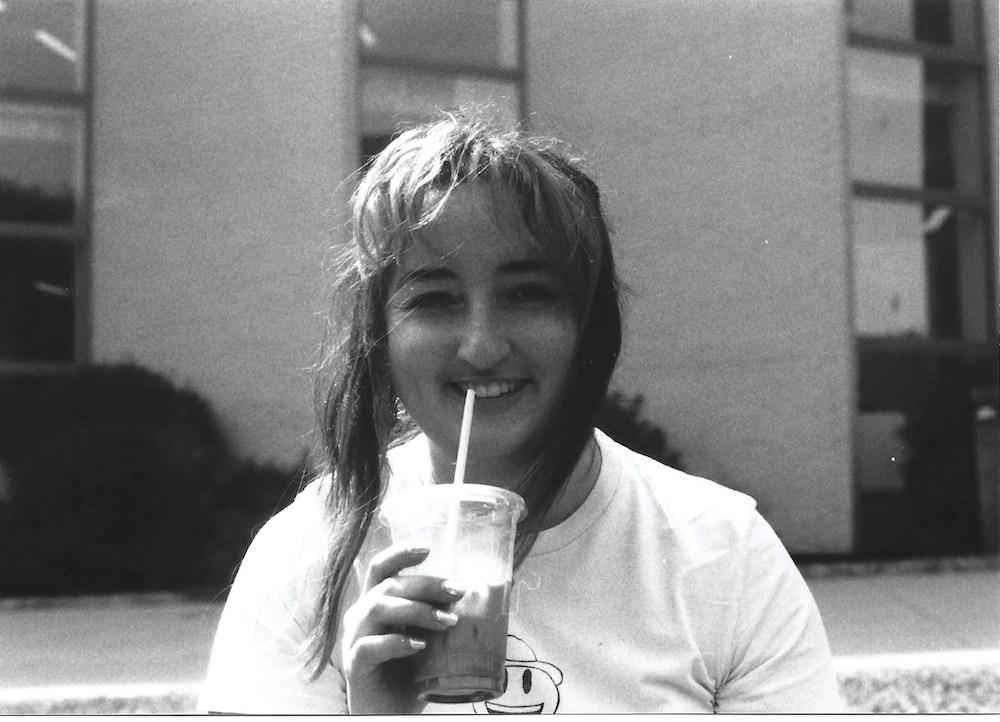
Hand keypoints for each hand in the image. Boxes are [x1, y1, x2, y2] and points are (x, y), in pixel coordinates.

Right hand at [341, 544, 465, 712]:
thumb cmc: (409, 672)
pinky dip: (397, 643)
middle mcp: (360, 616)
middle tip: (458, 590)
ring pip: (378, 609)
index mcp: (374, 603)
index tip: (428, 547)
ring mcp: (354, 639)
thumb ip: (436, 616)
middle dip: (426, 584)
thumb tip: (476, 596)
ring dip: (417, 610)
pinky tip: (420, 646)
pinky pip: (370, 646)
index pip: (381, 568)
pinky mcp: (354, 665)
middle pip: (388, 586)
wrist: (389, 712)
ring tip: (448, 621)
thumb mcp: (425, 637)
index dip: (401, 553)